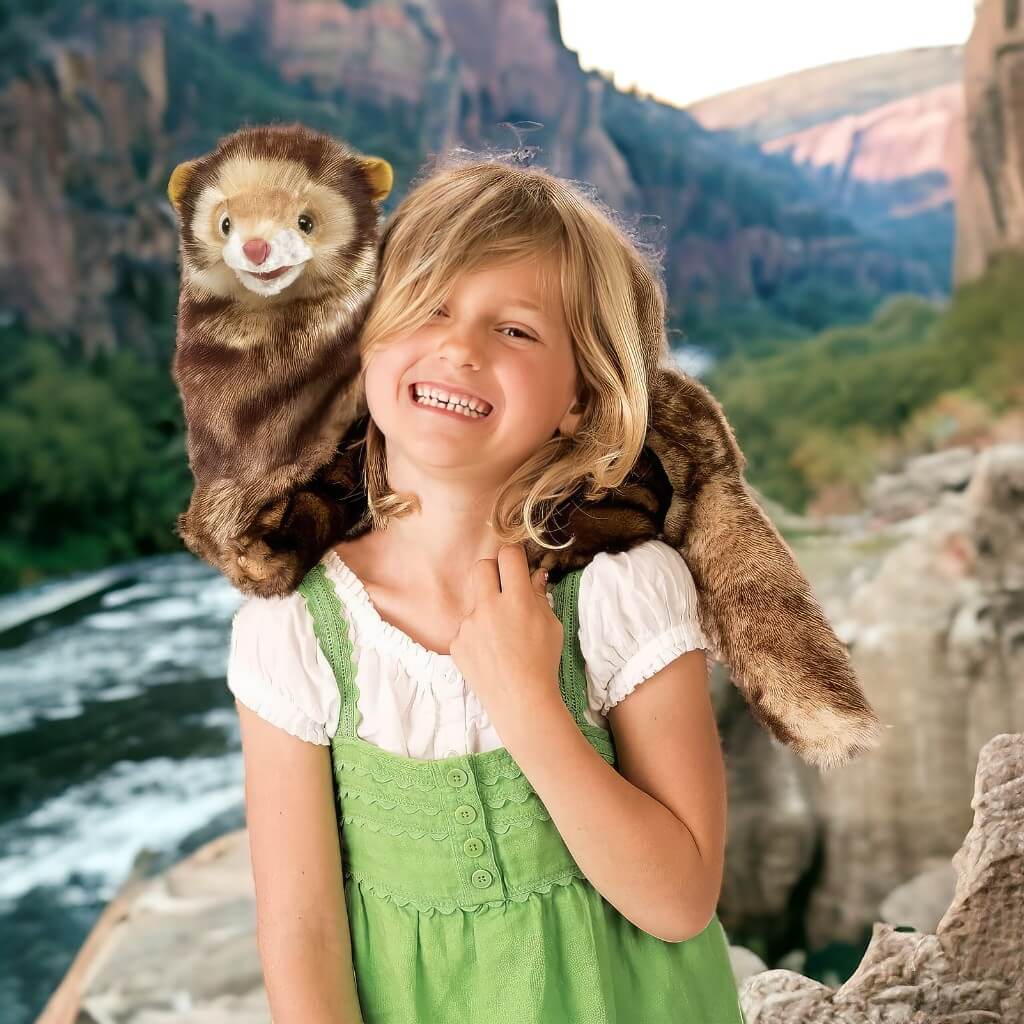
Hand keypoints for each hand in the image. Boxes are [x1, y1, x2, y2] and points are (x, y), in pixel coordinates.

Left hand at [449, 544, 563, 730]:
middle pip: (481, 566)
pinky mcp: (456, 642)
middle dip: (492, 571)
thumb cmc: (543, 663)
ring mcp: (469, 625)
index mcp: (517, 600)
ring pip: (474, 601)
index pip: (508, 556)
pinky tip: (491, 653)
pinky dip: (477, 635)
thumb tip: (534, 574)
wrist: (521, 702)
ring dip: (486, 609)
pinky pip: (466, 628)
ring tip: (501, 636)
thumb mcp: (551, 626)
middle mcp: (489, 607)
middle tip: (503, 588)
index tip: (516, 565)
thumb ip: (538, 596)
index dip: (513, 557)